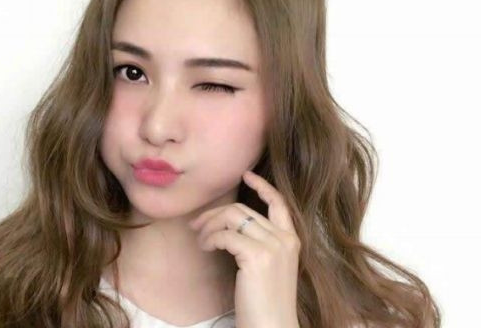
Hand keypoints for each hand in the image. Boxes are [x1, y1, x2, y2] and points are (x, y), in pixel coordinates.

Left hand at [188, 170, 300, 327]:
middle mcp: (285, 239)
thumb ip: (259, 244)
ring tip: (201, 240)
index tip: (246, 175)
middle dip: (215, 214)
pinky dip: (210, 238)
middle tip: (197, 225)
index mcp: (292, 240)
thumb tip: (230, 226)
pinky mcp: (257, 256)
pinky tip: (206, 248)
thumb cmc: (265, 303)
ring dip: (209, 226)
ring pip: (232, 217)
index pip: (279, 203)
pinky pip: (225, 234)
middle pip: (243, 209)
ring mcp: (273, 246)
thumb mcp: (268, 267)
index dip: (262, 186)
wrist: (272, 327)